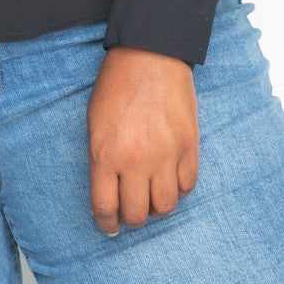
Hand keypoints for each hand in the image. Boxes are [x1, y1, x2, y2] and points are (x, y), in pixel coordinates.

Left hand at [87, 47, 198, 236]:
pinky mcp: (189, 147)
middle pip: (136, 214)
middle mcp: (136, 161)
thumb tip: (108, 192)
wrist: (151, 55)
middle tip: (130, 209)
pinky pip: (187, 186)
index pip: (105, 207)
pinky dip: (178, 188)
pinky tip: (170, 178)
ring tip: (151, 195)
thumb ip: (100, 159)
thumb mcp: (94, 123)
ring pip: (165, 206)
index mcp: (106, 154)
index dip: (106, 223)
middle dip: (131, 218)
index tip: (108, 227)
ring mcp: (166, 156)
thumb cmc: (117, 86)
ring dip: (156, 207)